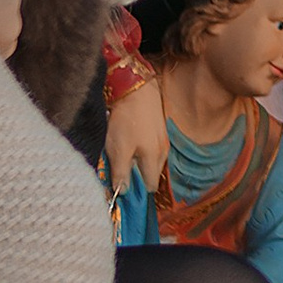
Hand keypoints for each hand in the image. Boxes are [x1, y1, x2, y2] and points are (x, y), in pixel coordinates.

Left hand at [105, 77, 167, 195]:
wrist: (137, 90)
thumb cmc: (126, 120)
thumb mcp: (118, 149)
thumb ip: (121, 172)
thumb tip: (122, 192)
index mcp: (154, 159)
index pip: (150, 186)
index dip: (137, 191)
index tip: (122, 190)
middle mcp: (163, 152)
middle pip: (152, 174)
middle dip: (138, 178)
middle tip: (120, 173)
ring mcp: (164, 140)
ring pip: (153, 162)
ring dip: (140, 165)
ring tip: (124, 158)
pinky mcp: (160, 131)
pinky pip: (153, 150)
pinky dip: (143, 153)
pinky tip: (131, 145)